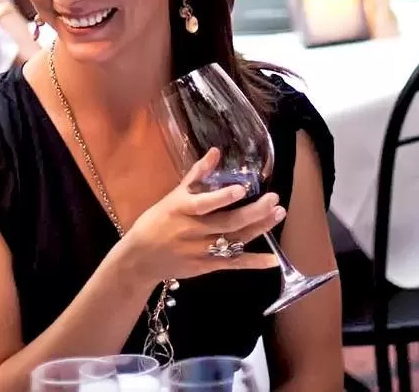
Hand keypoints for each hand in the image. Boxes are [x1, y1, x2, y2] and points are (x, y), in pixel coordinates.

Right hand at [118, 148, 283, 283]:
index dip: (222, 197)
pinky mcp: (206, 266)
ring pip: (234, 241)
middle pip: (227, 223)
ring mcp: (200, 251)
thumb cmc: (157, 221)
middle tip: (274, 199)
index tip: (242, 188)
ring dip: (258, 229)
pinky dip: (253, 262)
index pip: (203, 204)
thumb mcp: (172, 196)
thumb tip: (216, 151)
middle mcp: (192, 231)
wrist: (141, 258)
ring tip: (278, 214)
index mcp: (181, 210)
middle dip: (253, 212)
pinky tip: (273, 260)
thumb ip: (196, 175)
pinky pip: (233, 264)